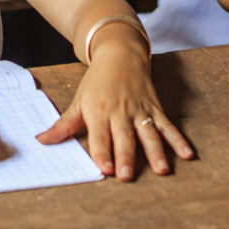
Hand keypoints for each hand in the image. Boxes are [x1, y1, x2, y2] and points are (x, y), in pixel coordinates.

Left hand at [36, 34, 193, 178]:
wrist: (120, 53)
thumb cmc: (97, 82)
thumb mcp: (78, 101)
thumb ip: (63, 125)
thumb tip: (41, 140)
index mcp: (98, 112)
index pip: (99, 136)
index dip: (102, 152)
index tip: (104, 168)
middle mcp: (120, 113)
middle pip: (124, 138)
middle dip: (126, 156)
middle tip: (127, 175)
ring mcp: (140, 111)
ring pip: (148, 133)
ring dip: (156, 151)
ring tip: (162, 169)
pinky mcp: (155, 109)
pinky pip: (168, 125)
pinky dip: (178, 139)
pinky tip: (187, 154)